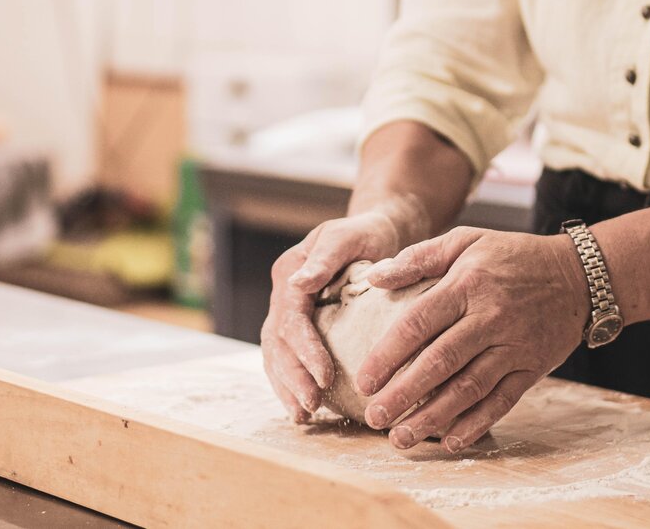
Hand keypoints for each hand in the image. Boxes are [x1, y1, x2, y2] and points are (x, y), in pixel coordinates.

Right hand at [261, 210, 407, 422]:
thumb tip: (298, 284)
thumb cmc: (366, 233)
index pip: (291, 319)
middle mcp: (283, 295)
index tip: (324, 376)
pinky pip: (287, 360)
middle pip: (277, 343)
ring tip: (303, 416)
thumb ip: (325, 258)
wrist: (374, 233)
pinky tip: (303, 410)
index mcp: (289, 273)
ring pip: (275, 356)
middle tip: (312, 406)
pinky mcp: (299, 328)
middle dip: (293, 378)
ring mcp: (287, 313)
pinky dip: (291, 385)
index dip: (305, 350)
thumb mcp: (348, 236)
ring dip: (287, 388)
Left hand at [357, 226, 591, 451]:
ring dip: (433, 417)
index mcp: (467, 285)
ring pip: (468, 388)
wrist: (579, 275)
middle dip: (403, 394)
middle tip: (374, 418)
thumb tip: (374, 277)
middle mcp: (490, 318)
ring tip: (401, 438)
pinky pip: (502, 401)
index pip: (419, 323)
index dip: (388, 354)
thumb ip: (418, 257)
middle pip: (440, 362)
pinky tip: (450, 441)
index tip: (364, 380)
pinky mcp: (532, 368)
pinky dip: (476, 424)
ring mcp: (513, 346)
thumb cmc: (513, 256)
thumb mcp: (466, 241)